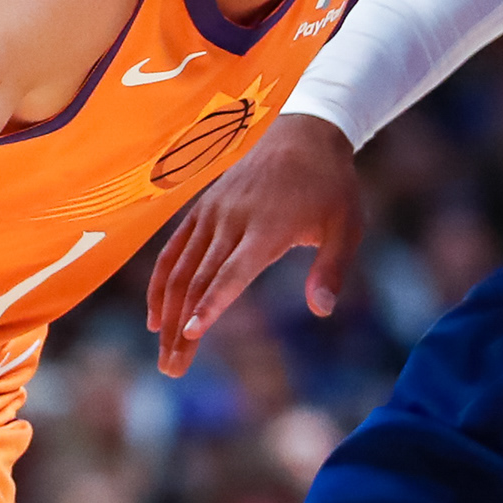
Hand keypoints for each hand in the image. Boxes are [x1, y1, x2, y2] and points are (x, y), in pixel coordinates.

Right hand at [144, 113, 363, 374]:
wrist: (303, 132)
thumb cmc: (331, 186)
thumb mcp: (347, 227)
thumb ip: (332, 270)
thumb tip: (321, 311)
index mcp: (269, 226)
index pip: (233, 272)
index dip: (211, 303)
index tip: (191, 332)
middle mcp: (232, 220)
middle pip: (199, 281)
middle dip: (182, 329)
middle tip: (171, 370)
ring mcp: (213, 214)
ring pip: (180, 270)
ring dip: (167, 315)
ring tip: (163, 356)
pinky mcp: (202, 210)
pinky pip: (173, 250)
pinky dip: (160, 284)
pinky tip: (155, 318)